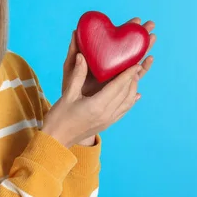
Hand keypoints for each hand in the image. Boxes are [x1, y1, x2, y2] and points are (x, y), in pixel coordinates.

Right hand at [60, 17, 155, 145]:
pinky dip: (130, 102)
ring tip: (136, 77)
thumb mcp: (68, 94)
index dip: (128, 75)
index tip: (136, 64)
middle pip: (125, 94)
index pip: (117, 87)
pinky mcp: (106, 124)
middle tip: (138, 66)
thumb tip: (82, 56)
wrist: (57, 141)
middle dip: (133, 80)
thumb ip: (77, 75)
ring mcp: (108, 121)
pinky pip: (123, 111)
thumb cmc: (59, 117)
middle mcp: (106, 114)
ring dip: (133, 90)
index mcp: (97, 105)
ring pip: (127, 103)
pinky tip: (135, 97)